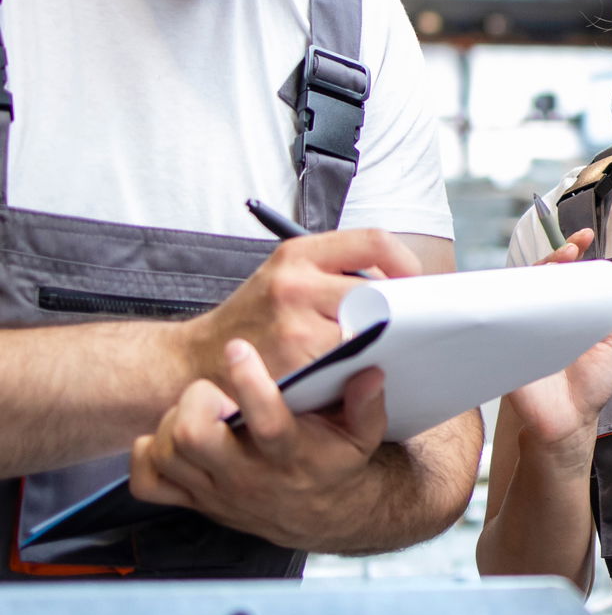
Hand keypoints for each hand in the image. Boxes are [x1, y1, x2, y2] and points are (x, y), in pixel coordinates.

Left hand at [129, 338, 391, 550]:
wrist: (322, 516)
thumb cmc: (336, 464)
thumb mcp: (364, 436)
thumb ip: (367, 404)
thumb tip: (369, 372)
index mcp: (291, 456)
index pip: (266, 423)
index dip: (250, 383)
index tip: (240, 349)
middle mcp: (247, 476)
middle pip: (194, 437)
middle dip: (195, 401)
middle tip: (213, 390)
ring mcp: (215, 491)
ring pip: (168, 453)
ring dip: (173, 421)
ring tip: (198, 409)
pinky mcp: (195, 501)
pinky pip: (148, 482)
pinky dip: (149, 454)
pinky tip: (170, 438)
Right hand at [181, 228, 419, 384]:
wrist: (195, 361)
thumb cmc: (256, 320)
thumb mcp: (288, 278)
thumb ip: (336, 274)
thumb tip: (403, 287)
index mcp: (299, 254)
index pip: (375, 242)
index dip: (406, 263)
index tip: (414, 285)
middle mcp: (295, 283)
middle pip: (377, 293)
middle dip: (395, 313)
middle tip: (407, 326)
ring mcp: (293, 325)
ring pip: (366, 332)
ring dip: (378, 344)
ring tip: (376, 350)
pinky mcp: (292, 363)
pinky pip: (346, 365)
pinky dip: (357, 369)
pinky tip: (352, 372)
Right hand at [504, 229, 611, 458]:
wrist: (570, 424)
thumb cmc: (587, 386)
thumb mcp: (608, 342)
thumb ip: (606, 312)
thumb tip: (606, 282)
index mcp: (564, 312)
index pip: (563, 274)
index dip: (570, 251)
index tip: (584, 238)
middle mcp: (540, 316)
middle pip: (537, 275)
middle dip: (554, 257)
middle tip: (570, 250)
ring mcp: (521, 331)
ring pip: (519, 291)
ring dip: (536, 275)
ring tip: (557, 267)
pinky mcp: (504, 349)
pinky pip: (501, 321)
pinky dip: (510, 305)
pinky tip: (526, 295)